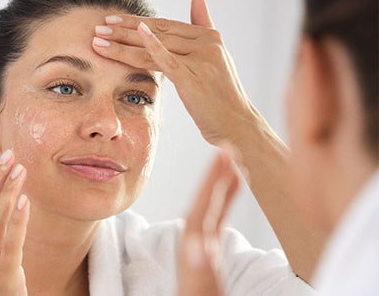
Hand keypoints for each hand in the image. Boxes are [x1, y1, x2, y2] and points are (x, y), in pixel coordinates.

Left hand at [93, 0, 254, 145]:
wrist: (236, 124)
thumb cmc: (222, 95)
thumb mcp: (214, 57)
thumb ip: (203, 26)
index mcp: (209, 37)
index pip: (165, 25)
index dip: (137, 21)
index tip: (114, 20)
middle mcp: (206, 44)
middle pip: (157, 32)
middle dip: (124, 30)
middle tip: (99, 27)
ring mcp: (201, 60)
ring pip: (154, 47)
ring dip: (123, 43)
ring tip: (99, 40)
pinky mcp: (193, 78)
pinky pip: (166, 60)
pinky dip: (149, 47)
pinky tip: (132, 38)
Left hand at [178, 145, 238, 295]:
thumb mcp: (201, 291)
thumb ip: (200, 270)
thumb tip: (197, 245)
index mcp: (194, 251)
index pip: (201, 207)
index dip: (211, 180)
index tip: (222, 152)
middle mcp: (196, 245)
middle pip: (205, 203)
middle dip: (215, 175)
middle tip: (227, 147)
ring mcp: (203, 248)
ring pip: (212, 208)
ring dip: (221, 185)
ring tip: (233, 162)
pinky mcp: (211, 253)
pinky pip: (218, 219)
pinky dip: (227, 202)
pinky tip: (234, 189)